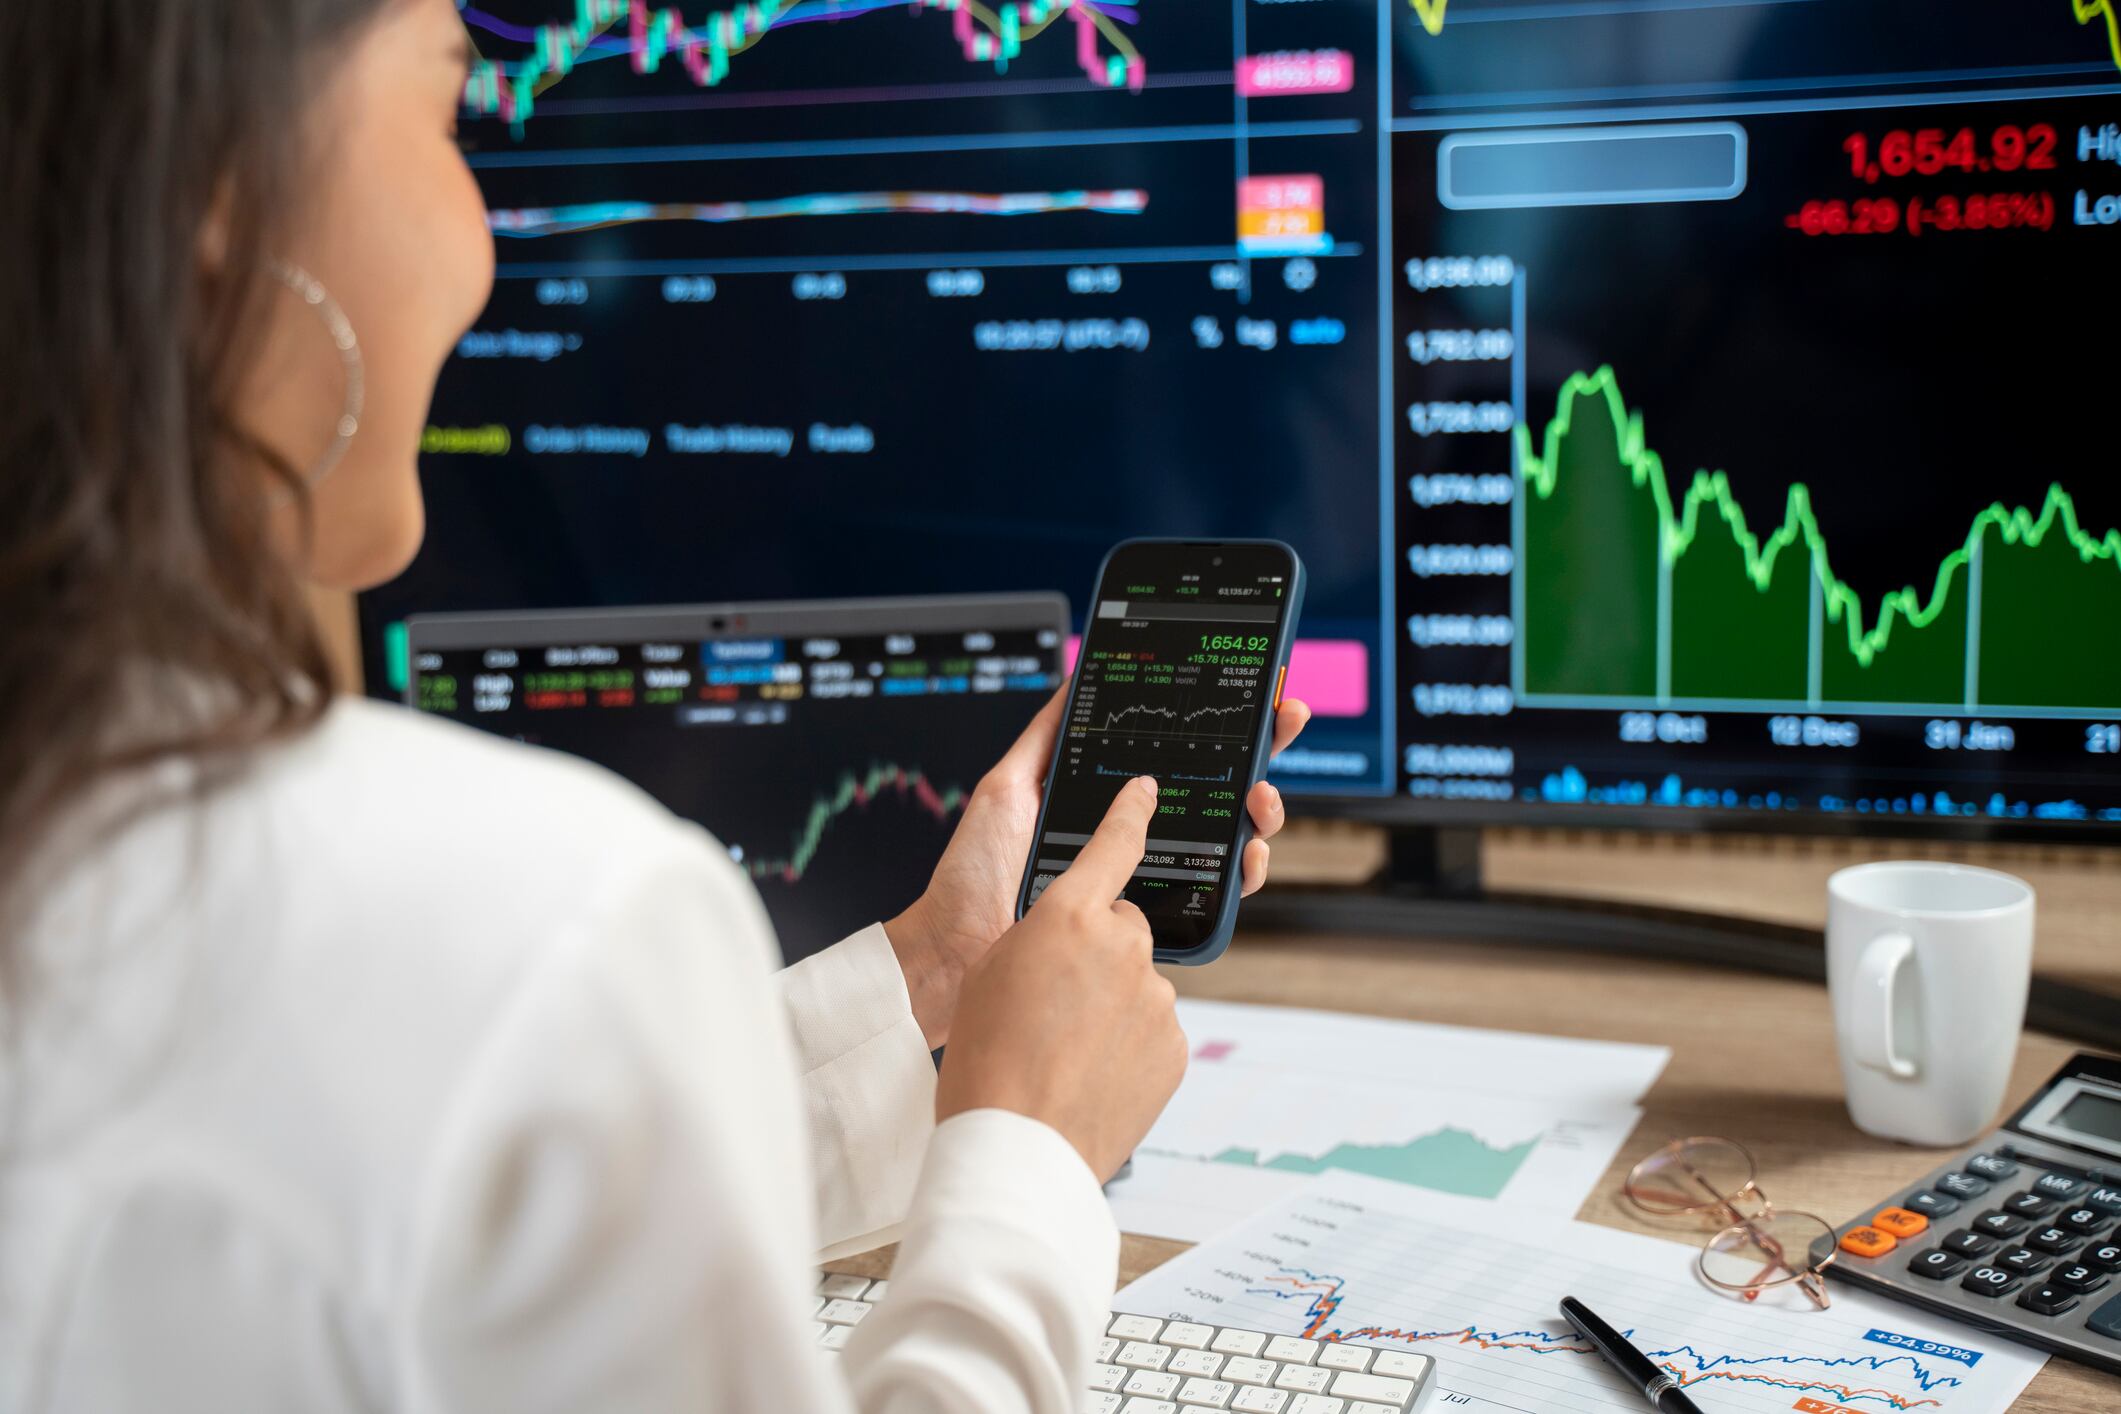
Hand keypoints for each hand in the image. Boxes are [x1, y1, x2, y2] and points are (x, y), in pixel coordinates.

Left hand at [885, 687, 1311, 1045]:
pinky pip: (1215, 897)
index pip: (1176, 756)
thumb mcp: (1006, 788)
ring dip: (1260, 813)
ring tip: (1262, 797)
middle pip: (1216, 792)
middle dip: (1260, 755)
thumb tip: (1078, 677)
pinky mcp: (1154, 924)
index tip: (1258, 695)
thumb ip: (1046, 737)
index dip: (1223, 726)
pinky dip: (1244, 873)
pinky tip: (1247, 854)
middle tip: (1282, 724)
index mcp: (1104, 802)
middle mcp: (1134, 839)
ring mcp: (1147, 880)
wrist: (955, 951)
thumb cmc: (972, 875)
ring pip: (1228, 841)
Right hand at [933, 776, 1185, 1181]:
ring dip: (1111, 1005)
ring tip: (1064, 1051)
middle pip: (1123, 928)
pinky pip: (1153, 1029)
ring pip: (1137, 983)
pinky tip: (1090, 1074)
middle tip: (1054, 1003)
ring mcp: (1156, 996)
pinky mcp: (1176, 1044)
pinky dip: (1128, 1045)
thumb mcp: (994, 974)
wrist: (1015, 1146)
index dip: (1130, 814)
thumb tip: (1074, 942)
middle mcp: (1123, 946)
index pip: (1113, 845)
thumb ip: (1042, 938)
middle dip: (1098, 953)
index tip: (1147, 791)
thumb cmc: (986, 1059)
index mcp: (1067, 916)